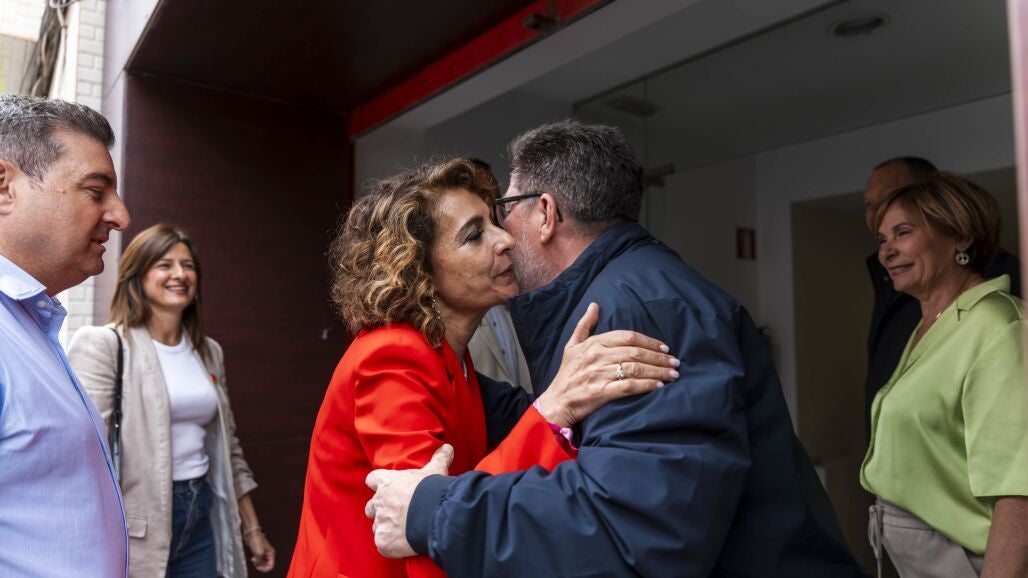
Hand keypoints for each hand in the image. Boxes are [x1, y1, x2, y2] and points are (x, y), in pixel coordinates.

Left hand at [243, 528, 275, 572]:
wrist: (252, 534)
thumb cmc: (256, 541)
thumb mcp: (258, 554)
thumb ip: (259, 561)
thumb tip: (258, 565)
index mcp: (271, 553)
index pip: (271, 566)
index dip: (265, 569)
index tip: (259, 567)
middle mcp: (269, 553)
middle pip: (267, 564)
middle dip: (261, 566)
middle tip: (256, 565)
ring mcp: (264, 552)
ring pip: (262, 562)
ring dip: (258, 563)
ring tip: (253, 561)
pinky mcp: (259, 551)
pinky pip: (259, 559)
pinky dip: (256, 560)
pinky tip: (252, 559)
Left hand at [365, 444, 453, 557]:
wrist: (434, 516)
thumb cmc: (432, 490)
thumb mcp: (436, 471)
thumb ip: (439, 458)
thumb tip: (447, 447)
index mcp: (387, 482)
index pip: (372, 479)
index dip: (378, 484)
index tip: (385, 487)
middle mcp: (379, 502)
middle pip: (370, 507)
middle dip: (379, 510)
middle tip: (396, 514)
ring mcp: (380, 523)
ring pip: (377, 527)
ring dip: (386, 528)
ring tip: (403, 531)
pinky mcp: (383, 541)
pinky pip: (383, 545)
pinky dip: (391, 546)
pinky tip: (404, 545)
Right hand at [536, 302, 678, 426]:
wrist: (556, 402)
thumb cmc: (566, 374)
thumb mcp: (572, 346)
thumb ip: (585, 325)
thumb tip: (594, 305)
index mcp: (593, 343)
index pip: (627, 337)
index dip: (649, 341)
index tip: (664, 347)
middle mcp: (597, 356)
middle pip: (635, 352)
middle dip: (659, 357)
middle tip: (675, 361)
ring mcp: (600, 374)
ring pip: (635, 368)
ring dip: (658, 371)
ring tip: (673, 374)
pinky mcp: (602, 393)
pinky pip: (629, 386)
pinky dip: (646, 386)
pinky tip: (659, 386)